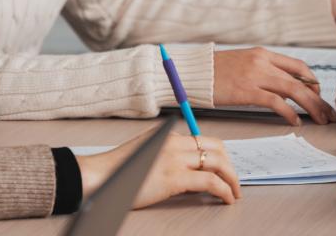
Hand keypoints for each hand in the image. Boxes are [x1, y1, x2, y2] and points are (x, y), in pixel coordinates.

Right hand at [74, 130, 240, 207]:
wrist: (101, 176)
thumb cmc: (117, 170)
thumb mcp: (145, 153)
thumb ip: (164, 154)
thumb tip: (183, 167)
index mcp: (167, 136)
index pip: (204, 140)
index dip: (219, 155)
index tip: (224, 168)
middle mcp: (175, 143)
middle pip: (217, 149)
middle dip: (230, 166)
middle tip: (232, 181)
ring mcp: (176, 159)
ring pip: (219, 163)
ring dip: (232, 179)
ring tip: (233, 193)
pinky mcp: (176, 178)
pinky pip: (211, 182)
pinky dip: (224, 190)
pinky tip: (226, 198)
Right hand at [212, 47, 335, 125]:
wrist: (192, 72)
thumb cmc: (214, 71)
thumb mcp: (242, 63)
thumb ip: (262, 71)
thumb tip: (282, 88)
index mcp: (262, 53)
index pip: (298, 66)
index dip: (313, 82)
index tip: (318, 96)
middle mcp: (263, 61)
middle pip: (301, 80)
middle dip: (319, 99)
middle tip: (328, 113)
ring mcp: (255, 75)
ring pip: (295, 91)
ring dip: (312, 107)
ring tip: (321, 119)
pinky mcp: (247, 91)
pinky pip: (277, 102)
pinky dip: (290, 113)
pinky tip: (294, 122)